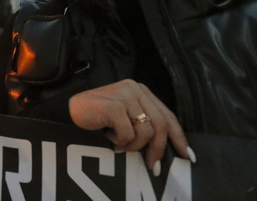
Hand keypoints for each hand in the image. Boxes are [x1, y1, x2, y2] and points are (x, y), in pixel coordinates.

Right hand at [68, 79, 192, 172]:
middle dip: (159, 149)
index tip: (187, 155)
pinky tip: (108, 137)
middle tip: (152, 166)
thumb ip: (143, 124)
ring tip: (118, 145)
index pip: (167, 114)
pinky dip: (119, 142)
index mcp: (141, 90)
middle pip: (161, 124)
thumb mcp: (125, 117)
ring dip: (133, 146)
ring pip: (146, 132)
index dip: (178, 136)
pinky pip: (128, 134)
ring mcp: (125, 95)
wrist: (69, 110)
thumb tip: (164, 149)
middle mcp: (135, 89)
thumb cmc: (97, 117)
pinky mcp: (114, 105)